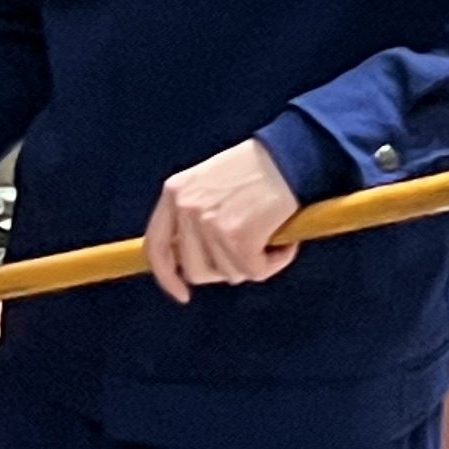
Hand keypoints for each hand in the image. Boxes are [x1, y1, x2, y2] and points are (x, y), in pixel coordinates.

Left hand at [144, 138, 302, 302]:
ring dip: (253, 263)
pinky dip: (274, 262)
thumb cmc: (260, 167)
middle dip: (223, 270)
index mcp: (175, 192)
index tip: (182, 293)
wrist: (292, 156)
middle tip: (248, 253)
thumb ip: (195, 217)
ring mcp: (210, 224)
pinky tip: (285, 242)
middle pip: (195, 269)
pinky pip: (255, 271)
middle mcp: (187, 208)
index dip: (167, 276)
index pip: (156, 247)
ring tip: (270, 237)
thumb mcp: (210, 183)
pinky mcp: (238, 238)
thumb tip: (192, 261)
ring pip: (229, 273)